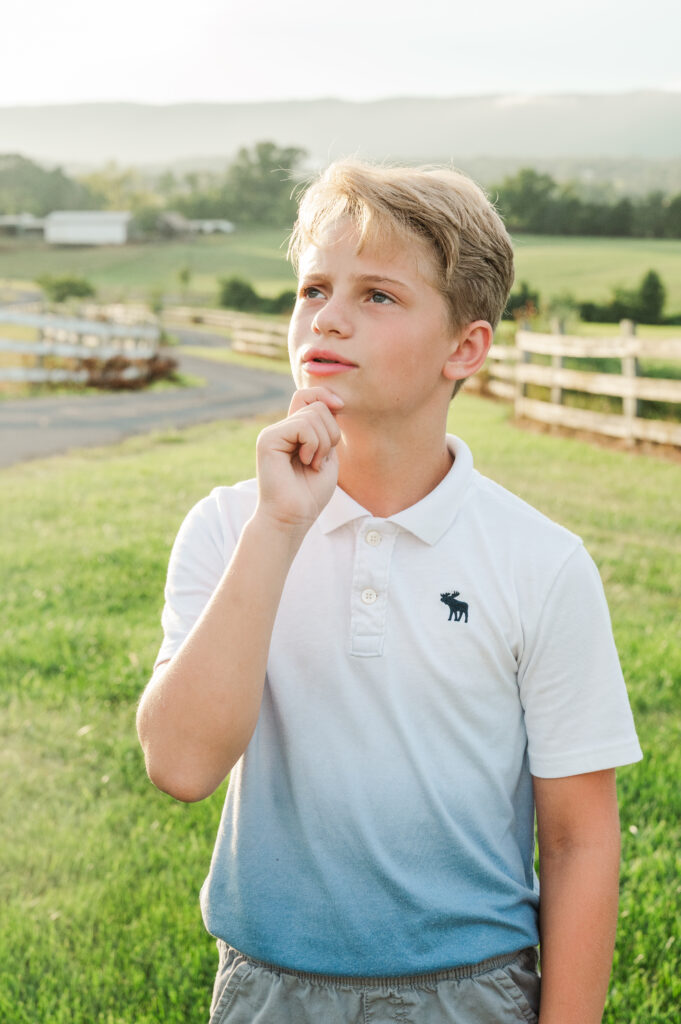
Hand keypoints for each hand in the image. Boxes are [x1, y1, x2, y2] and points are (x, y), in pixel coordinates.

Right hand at [255, 387, 343, 531]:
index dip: (325, 395)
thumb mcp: (327, 455)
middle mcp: (281, 429)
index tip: (341, 406)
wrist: (293, 517)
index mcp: (293, 432)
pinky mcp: (268, 439)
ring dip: (323, 444)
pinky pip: (302, 426)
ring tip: (312, 464)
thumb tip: (331, 402)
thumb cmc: (310, 493)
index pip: (307, 396)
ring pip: (313, 415)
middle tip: (320, 460)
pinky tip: (305, 462)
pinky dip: (313, 445)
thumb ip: (326, 429)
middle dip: (331, 433)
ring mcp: (273, 433)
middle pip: (317, 406)